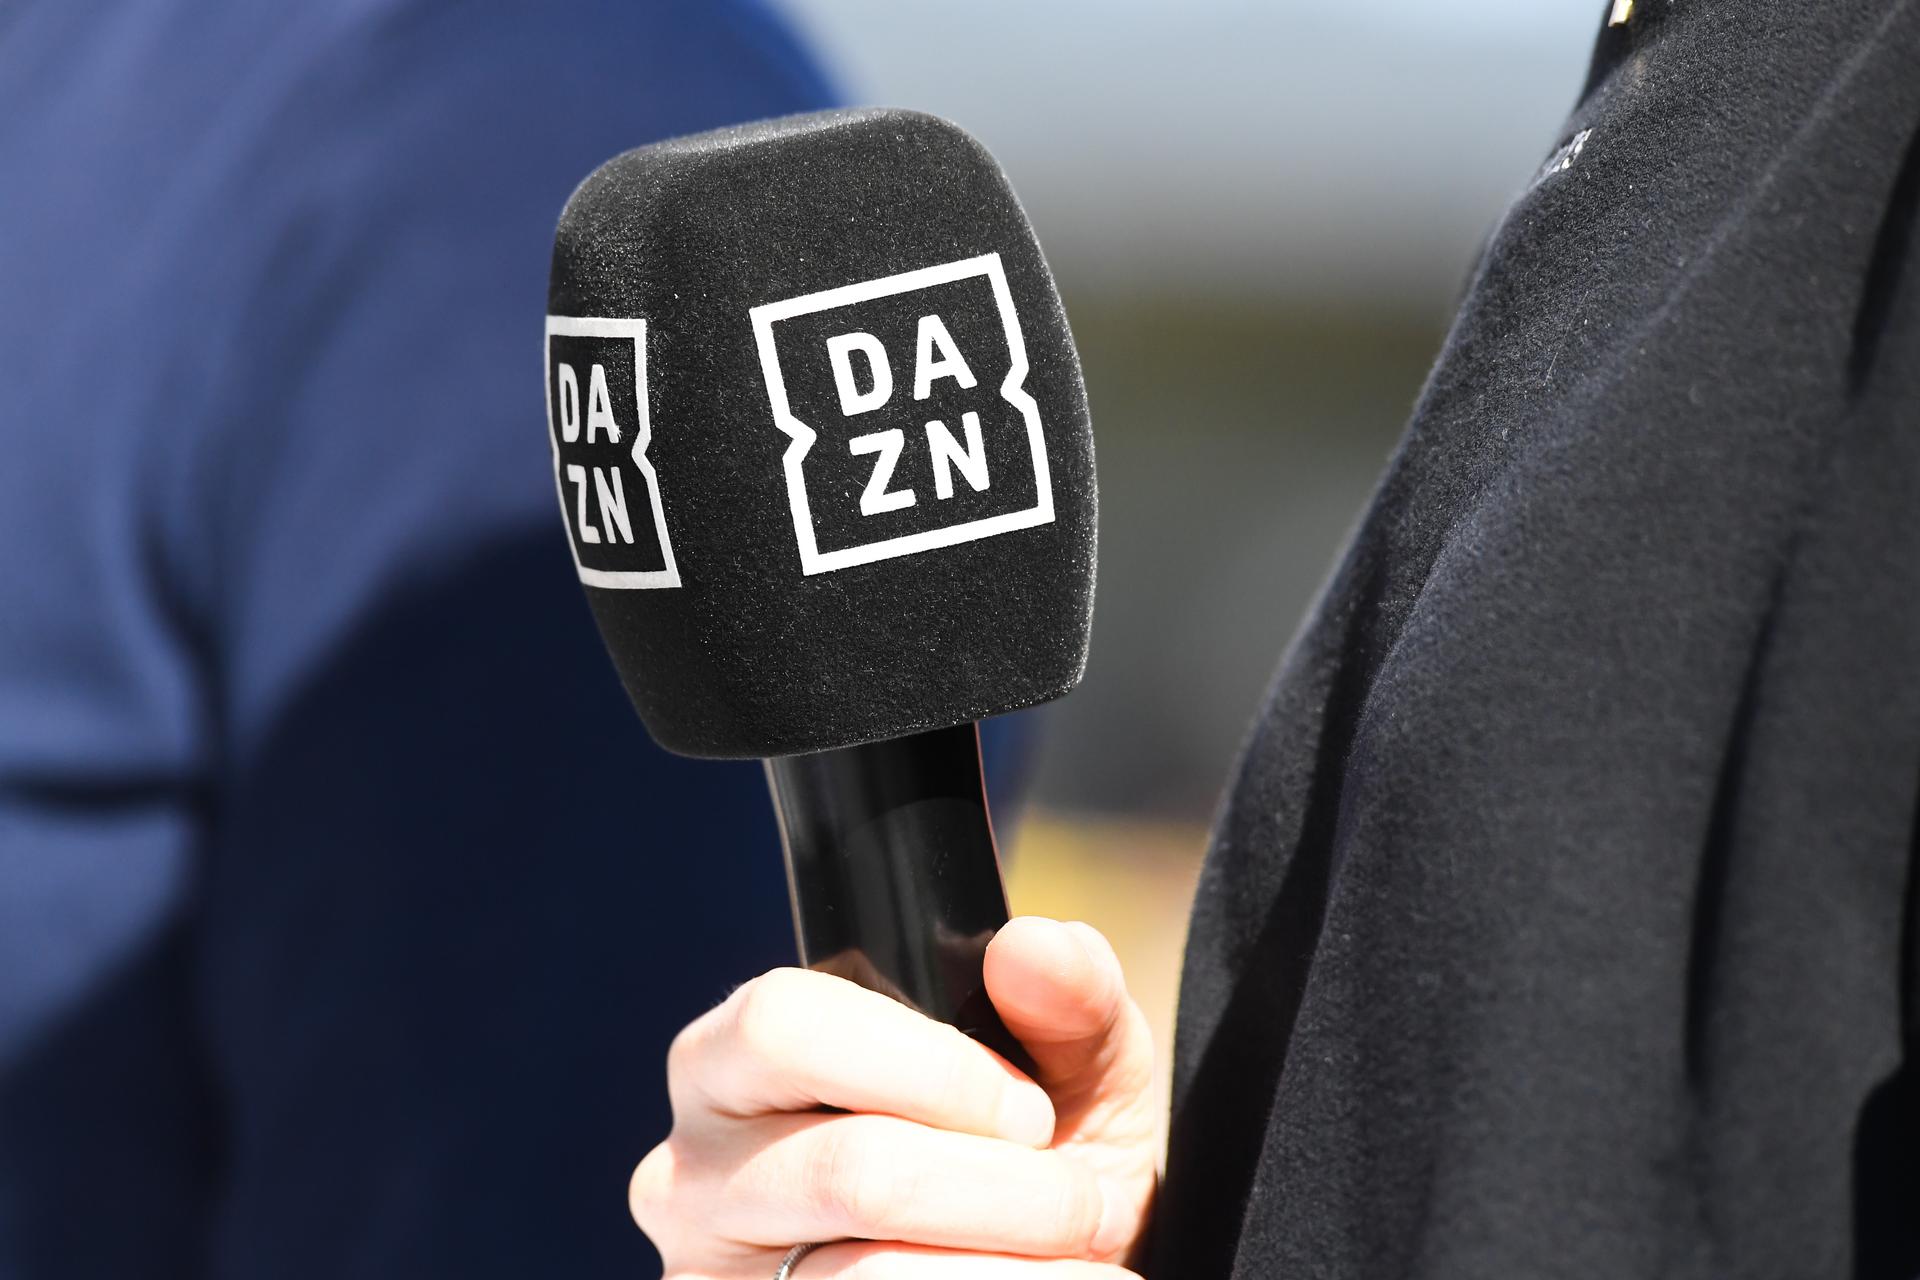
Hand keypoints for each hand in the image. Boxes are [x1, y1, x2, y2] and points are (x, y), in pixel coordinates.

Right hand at [631, 916, 1158, 1276]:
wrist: (1048, 1263)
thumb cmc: (1033, 1152)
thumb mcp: (1068, 1060)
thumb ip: (1067, 992)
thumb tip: (1033, 948)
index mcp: (737, 1056)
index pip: (786, 1024)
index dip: (929, 1068)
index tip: (1029, 1114)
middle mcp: (695, 1166)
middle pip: (848, 1169)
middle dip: (1000, 1190)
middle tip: (1077, 1203)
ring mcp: (714, 1270)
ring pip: (869, 1275)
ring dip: (1009, 1267)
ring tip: (1078, 1255)